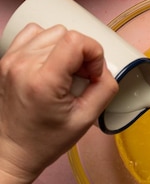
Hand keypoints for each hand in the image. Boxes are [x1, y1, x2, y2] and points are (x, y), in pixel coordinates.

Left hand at [0, 23, 117, 183]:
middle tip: (80, 78)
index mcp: (43, 81)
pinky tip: (50, 63)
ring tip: (64, 72)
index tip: (92, 74)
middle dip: (81, 53)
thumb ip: (106, 88)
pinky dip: (46, 43)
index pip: (76, 41)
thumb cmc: (46, 140)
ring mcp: (11, 61)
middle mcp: (23, 65)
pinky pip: (32, 34)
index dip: (93, 53)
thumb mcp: (86, 119)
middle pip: (66, 34)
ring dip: (64, 48)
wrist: (13, 152)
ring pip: (51, 32)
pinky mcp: (6, 60)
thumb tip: (105, 69)